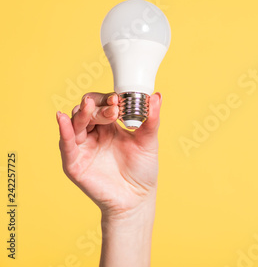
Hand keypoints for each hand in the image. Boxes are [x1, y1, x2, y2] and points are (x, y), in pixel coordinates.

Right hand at [56, 92, 161, 217]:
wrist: (136, 198)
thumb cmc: (142, 170)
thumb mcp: (149, 141)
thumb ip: (151, 119)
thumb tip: (157, 96)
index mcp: (110, 126)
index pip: (103, 104)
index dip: (108, 100)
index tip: (118, 100)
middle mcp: (94, 133)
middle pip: (87, 111)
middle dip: (99, 107)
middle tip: (113, 110)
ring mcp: (83, 147)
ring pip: (76, 123)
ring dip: (83, 113)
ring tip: (90, 107)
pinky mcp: (74, 163)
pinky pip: (66, 144)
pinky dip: (64, 131)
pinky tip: (63, 119)